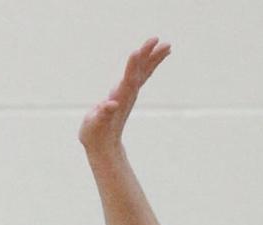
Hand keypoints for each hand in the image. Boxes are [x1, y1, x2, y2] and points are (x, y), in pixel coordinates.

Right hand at [79, 37, 170, 164]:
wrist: (105, 146)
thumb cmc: (95, 135)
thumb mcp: (95, 125)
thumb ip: (103, 114)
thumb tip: (111, 104)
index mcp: (119, 99)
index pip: (127, 81)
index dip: (132, 66)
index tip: (136, 51)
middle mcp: (128, 94)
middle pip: (140, 73)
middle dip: (147, 56)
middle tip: (156, 40)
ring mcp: (130, 93)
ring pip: (145, 73)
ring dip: (154, 58)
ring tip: (168, 45)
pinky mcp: (129, 93)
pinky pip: (143, 75)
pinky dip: (150, 64)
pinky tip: (156, 56)